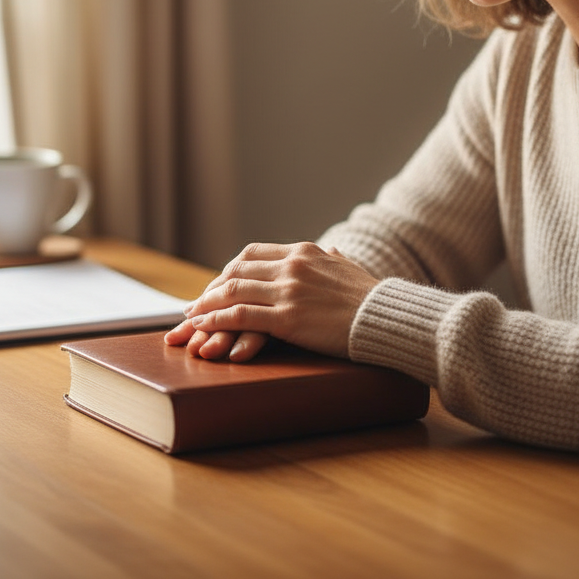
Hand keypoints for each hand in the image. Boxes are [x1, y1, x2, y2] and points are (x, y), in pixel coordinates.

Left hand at [168, 243, 377, 359]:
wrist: (388, 318)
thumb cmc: (372, 298)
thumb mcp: (348, 268)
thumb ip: (332, 259)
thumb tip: (332, 251)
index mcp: (304, 251)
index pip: (252, 253)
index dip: (229, 269)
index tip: (217, 284)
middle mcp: (292, 265)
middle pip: (236, 269)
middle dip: (212, 287)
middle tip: (196, 303)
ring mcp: (289, 290)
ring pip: (233, 290)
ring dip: (206, 304)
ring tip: (190, 317)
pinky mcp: (289, 318)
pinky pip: (242, 315)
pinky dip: (217, 319)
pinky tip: (204, 327)